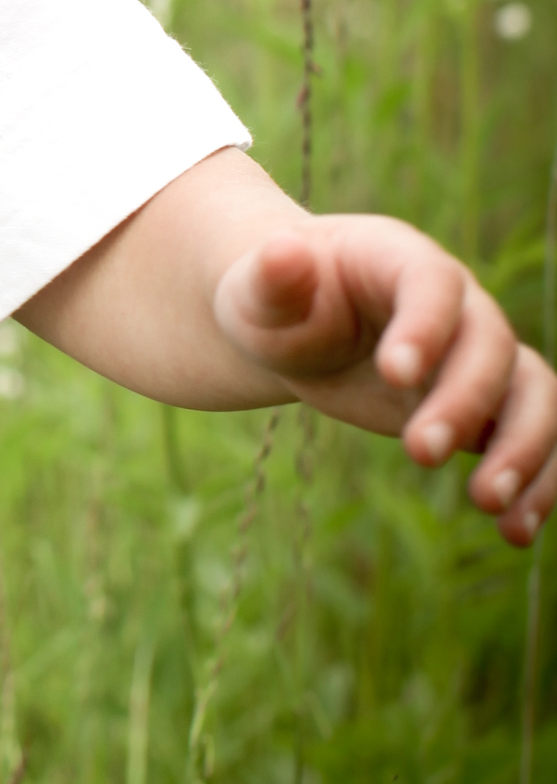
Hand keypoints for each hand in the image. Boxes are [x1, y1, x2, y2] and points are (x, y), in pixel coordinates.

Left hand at [216, 217, 556, 546]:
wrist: (298, 330)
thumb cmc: (275, 304)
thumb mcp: (256, 290)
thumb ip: (271, 278)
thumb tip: (282, 252)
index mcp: (400, 260)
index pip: (432, 283)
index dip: (424, 325)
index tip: (393, 373)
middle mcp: (457, 304)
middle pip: (490, 344)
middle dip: (464, 400)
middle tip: (418, 452)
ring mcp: (479, 356)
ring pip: (533, 392)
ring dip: (524, 448)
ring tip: (489, 504)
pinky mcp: (486, 407)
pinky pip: (534, 436)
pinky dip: (538, 482)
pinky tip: (514, 530)